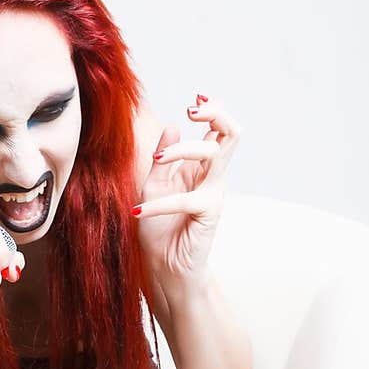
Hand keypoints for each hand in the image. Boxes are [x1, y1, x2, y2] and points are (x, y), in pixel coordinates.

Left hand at [132, 95, 240, 282]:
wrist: (163, 268)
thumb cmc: (158, 230)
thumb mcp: (152, 186)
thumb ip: (163, 158)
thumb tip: (174, 125)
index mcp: (201, 167)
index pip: (218, 130)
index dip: (214, 110)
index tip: (196, 100)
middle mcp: (212, 176)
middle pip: (231, 133)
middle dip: (216, 113)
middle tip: (192, 109)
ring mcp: (214, 193)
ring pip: (213, 153)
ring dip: (183, 149)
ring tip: (158, 161)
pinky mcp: (209, 213)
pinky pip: (187, 198)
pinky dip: (161, 203)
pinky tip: (138, 212)